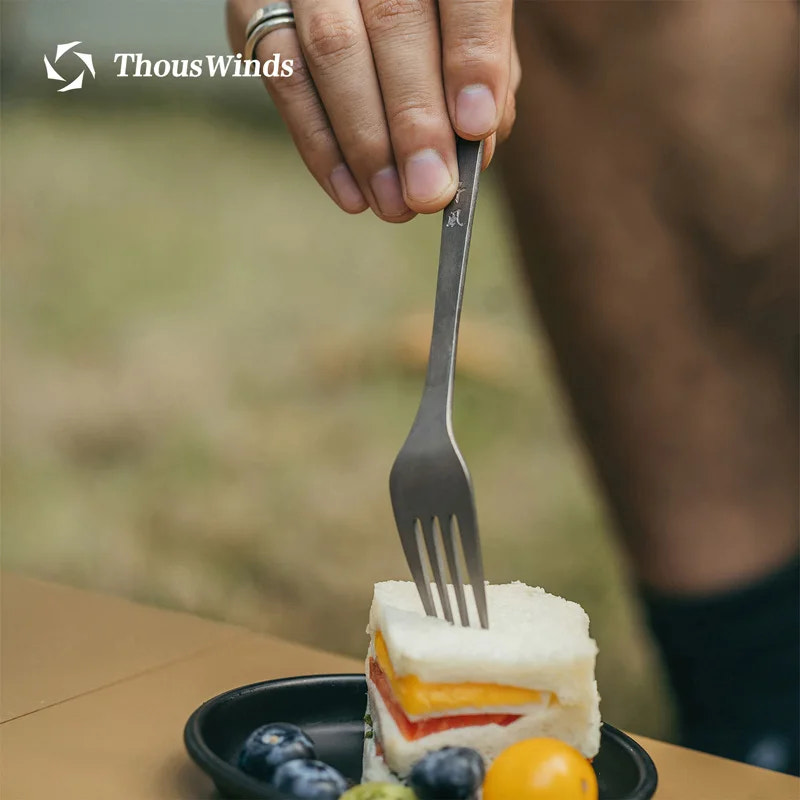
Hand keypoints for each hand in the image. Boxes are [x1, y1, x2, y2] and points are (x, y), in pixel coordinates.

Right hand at [227, 0, 520, 221]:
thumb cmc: (426, 14)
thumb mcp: (462, 27)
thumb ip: (482, 72)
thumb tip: (474, 146)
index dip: (473, 58)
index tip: (476, 127)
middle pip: (395, 21)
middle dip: (415, 120)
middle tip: (430, 192)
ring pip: (332, 50)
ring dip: (366, 143)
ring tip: (393, 205)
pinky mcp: (254, 8)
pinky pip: (285, 78)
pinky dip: (319, 146)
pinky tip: (350, 194)